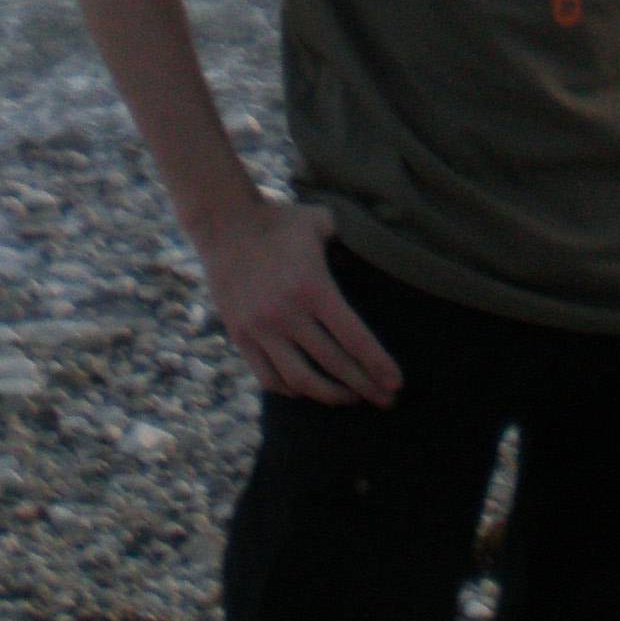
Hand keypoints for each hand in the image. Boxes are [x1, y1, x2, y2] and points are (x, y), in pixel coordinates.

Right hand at [198, 196, 402, 404]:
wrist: (224, 223)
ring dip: (330, 395)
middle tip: (384, 400)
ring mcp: (261, 329)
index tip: (396, 384)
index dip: (378, 364)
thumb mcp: (319, 220)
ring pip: (301, 379)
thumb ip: (349, 237)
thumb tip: (376, 246)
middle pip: (334, 363)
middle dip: (364, 386)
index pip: (354, 337)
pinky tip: (308, 390)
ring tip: (350, 398)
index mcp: (313, 287)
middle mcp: (287, 314)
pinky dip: (291, 389)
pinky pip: (268, 377)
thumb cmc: (278, 220)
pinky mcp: (241, 336)